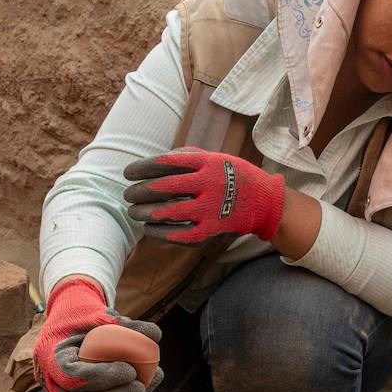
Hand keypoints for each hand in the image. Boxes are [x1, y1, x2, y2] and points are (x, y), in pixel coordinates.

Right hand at [32, 276, 163, 391]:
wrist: (69, 321)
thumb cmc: (82, 314)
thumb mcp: (98, 312)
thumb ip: (123, 324)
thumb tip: (154, 335)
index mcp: (50, 355)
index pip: (73, 376)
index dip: (102, 377)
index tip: (129, 371)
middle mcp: (53, 380)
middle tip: (140, 387)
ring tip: (148, 384)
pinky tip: (146, 386)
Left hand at [123, 148, 285, 244]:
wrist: (265, 201)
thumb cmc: (233, 176)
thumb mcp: (215, 157)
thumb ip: (187, 156)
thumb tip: (155, 162)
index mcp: (207, 163)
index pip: (166, 163)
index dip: (142, 168)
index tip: (127, 173)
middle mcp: (209, 184)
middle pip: (164, 187)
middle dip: (140, 191)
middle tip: (127, 194)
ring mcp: (211, 209)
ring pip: (169, 212)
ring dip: (145, 213)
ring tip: (133, 212)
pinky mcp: (212, 230)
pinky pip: (181, 234)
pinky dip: (161, 233)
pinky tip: (148, 229)